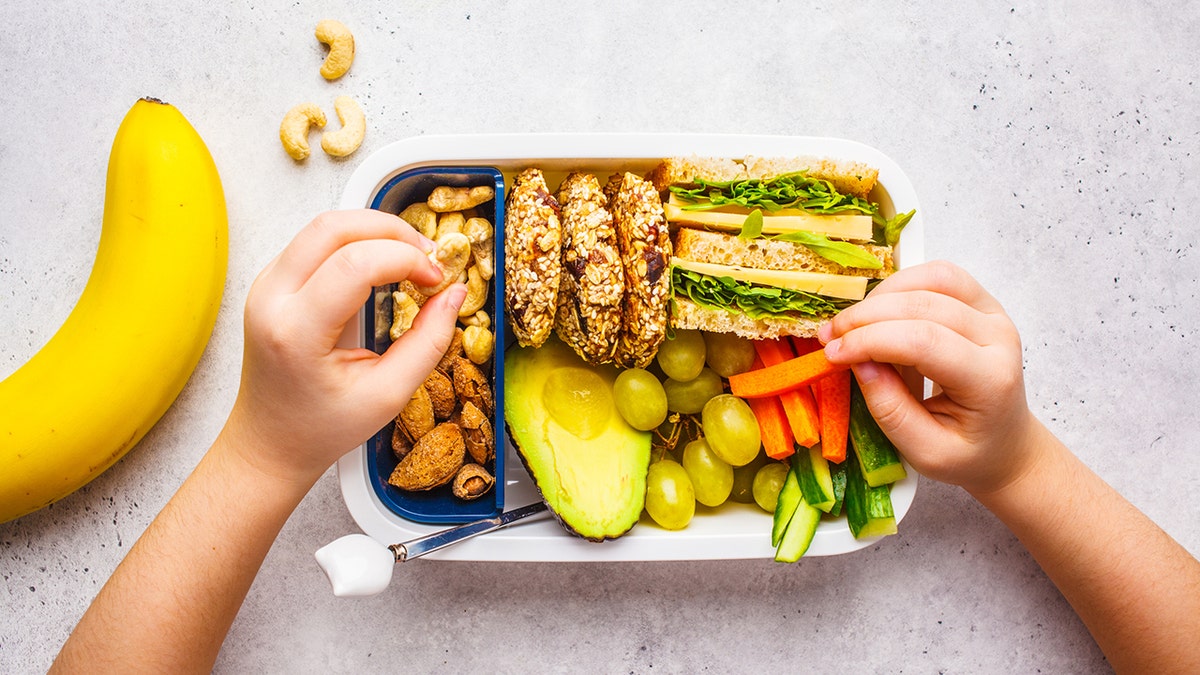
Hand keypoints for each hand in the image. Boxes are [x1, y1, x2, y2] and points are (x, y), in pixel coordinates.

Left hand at [223, 210, 464, 483]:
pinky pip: (315, 242)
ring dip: (374, 231)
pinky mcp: (271, 282)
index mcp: (296, 332)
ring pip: (323, 226)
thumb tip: (455, 293)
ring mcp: (265, 286)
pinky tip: (382, 266)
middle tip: (428, 255)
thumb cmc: (323, 427)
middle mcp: (271, 300)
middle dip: (391, 230)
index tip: (437, 279)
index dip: (406, 259)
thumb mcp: (388, 395)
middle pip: (333, 227)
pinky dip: (356, 243)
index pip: (354, 264)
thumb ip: (428, 342)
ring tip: (410, 258)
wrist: (271, 443)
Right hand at [818, 260, 1037, 493]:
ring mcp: (994, 314)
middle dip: (866, 317)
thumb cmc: (967, 452)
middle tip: (830, 338)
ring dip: (882, 295)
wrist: (1005, 444)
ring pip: (933, 278)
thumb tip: (858, 363)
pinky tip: (878, 311)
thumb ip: (891, 411)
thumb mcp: (925, 452)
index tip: (832, 354)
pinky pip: (939, 276)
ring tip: (852, 324)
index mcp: (990, 381)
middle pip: (924, 305)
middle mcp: (999, 338)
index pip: (924, 342)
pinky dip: (900, 286)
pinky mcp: (982, 302)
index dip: (870, 341)